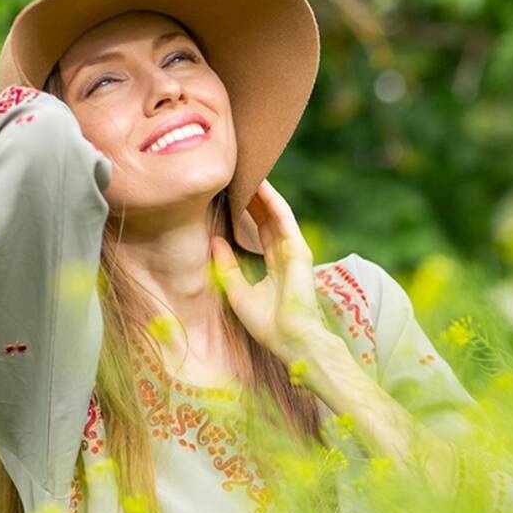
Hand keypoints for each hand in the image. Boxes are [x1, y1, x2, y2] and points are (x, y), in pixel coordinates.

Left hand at [211, 178, 327, 363]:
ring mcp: (293, 250)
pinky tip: (259, 184)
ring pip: (275, 214)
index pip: (258, 233)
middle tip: (234, 177)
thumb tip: (214, 241)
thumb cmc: (268, 325)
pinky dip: (272, 200)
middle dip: (251, 199)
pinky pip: (283, 217)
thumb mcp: (237, 292)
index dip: (245, 214)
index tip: (228, 197)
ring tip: (244, 172)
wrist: (292, 339)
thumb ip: (227, 266)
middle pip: (266, 219)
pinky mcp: (299, 248)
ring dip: (261, 193)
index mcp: (273, 267)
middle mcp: (284, 255)